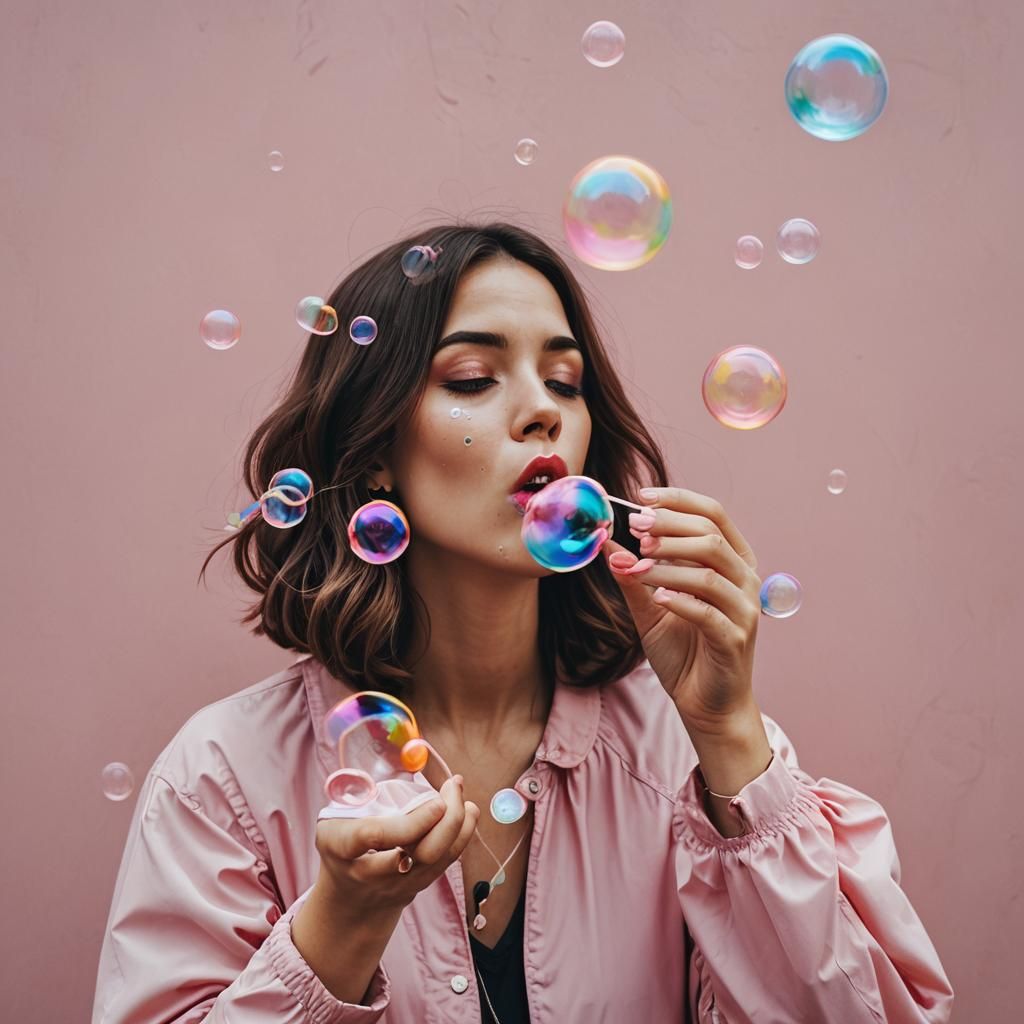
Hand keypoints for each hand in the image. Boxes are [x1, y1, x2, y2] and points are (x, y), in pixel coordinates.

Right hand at [314, 774, 479, 916]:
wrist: (346, 899)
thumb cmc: (340, 843)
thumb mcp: (334, 818)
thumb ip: (359, 794)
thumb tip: (401, 762)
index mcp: (342, 846)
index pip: (377, 836)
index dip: (411, 821)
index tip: (436, 801)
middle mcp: (370, 872)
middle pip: (419, 855)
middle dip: (447, 821)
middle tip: (454, 786)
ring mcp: (396, 885)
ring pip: (438, 860)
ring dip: (459, 824)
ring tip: (461, 793)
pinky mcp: (417, 887)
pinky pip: (445, 863)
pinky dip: (461, 835)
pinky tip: (466, 812)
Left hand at [603, 486, 762, 733]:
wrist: (707, 703)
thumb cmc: (685, 651)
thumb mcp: (650, 608)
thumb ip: (632, 576)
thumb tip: (606, 543)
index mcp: (730, 561)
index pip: (711, 514)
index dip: (677, 501)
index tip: (640, 497)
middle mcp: (744, 578)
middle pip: (710, 535)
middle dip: (668, 529)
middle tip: (634, 530)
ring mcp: (744, 608)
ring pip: (709, 570)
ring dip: (668, 563)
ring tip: (636, 565)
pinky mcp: (736, 638)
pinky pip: (708, 612)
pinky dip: (679, 599)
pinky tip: (656, 596)